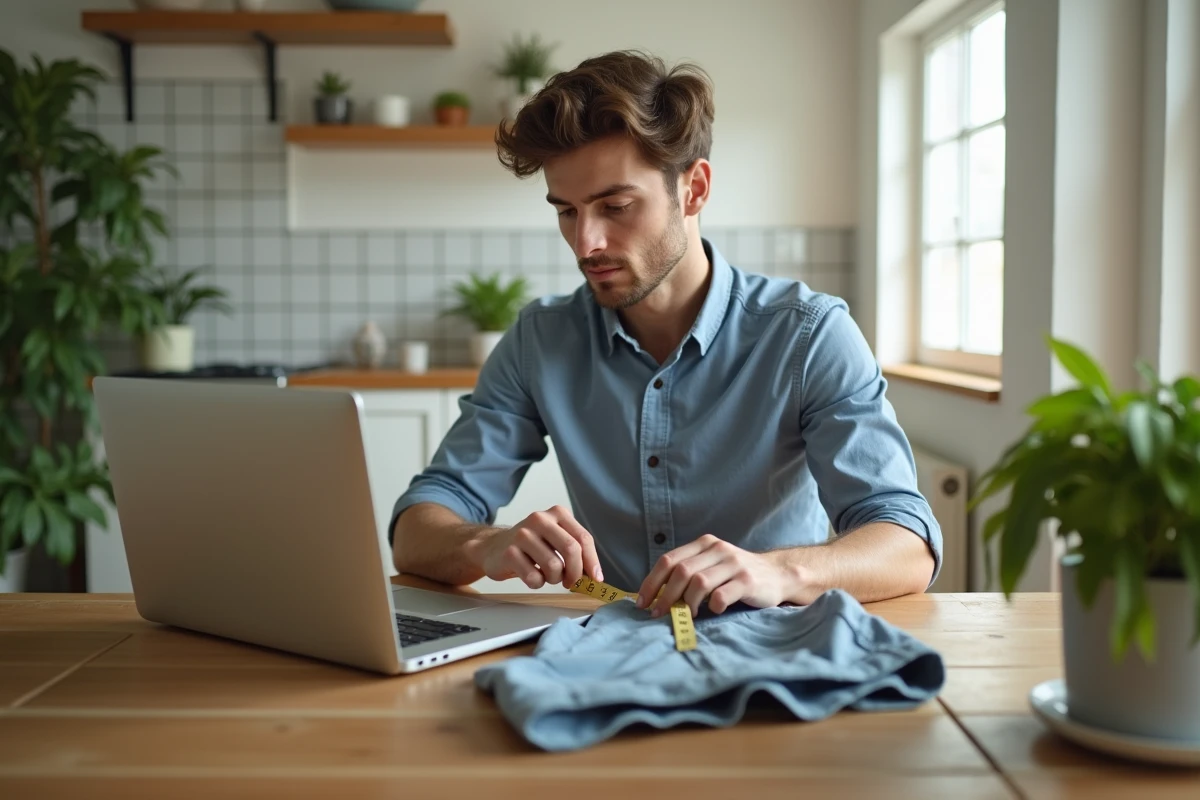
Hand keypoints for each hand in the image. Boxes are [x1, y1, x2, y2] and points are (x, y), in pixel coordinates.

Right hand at [469, 505, 601, 589]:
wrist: (493, 547)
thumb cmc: (531, 546)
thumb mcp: (555, 539)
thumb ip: (575, 551)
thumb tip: (594, 576)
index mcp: (557, 513)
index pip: (583, 538)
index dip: (592, 561)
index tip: (596, 579)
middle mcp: (540, 519)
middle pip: (572, 549)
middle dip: (576, 572)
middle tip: (571, 582)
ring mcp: (523, 535)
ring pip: (554, 566)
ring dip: (554, 579)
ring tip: (546, 575)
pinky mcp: (509, 552)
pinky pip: (534, 578)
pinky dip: (537, 583)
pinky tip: (531, 576)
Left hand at [636, 534, 791, 616]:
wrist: (777, 575)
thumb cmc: (737, 575)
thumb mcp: (712, 565)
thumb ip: (689, 572)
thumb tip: (656, 595)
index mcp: (704, 544)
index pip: (669, 560)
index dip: (652, 582)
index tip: (642, 602)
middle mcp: (718, 549)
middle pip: (681, 571)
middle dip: (665, 596)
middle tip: (658, 614)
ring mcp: (734, 563)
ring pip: (698, 582)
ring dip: (686, 603)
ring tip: (686, 616)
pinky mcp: (748, 580)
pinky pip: (722, 595)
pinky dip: (712, 606)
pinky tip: (714, 611)